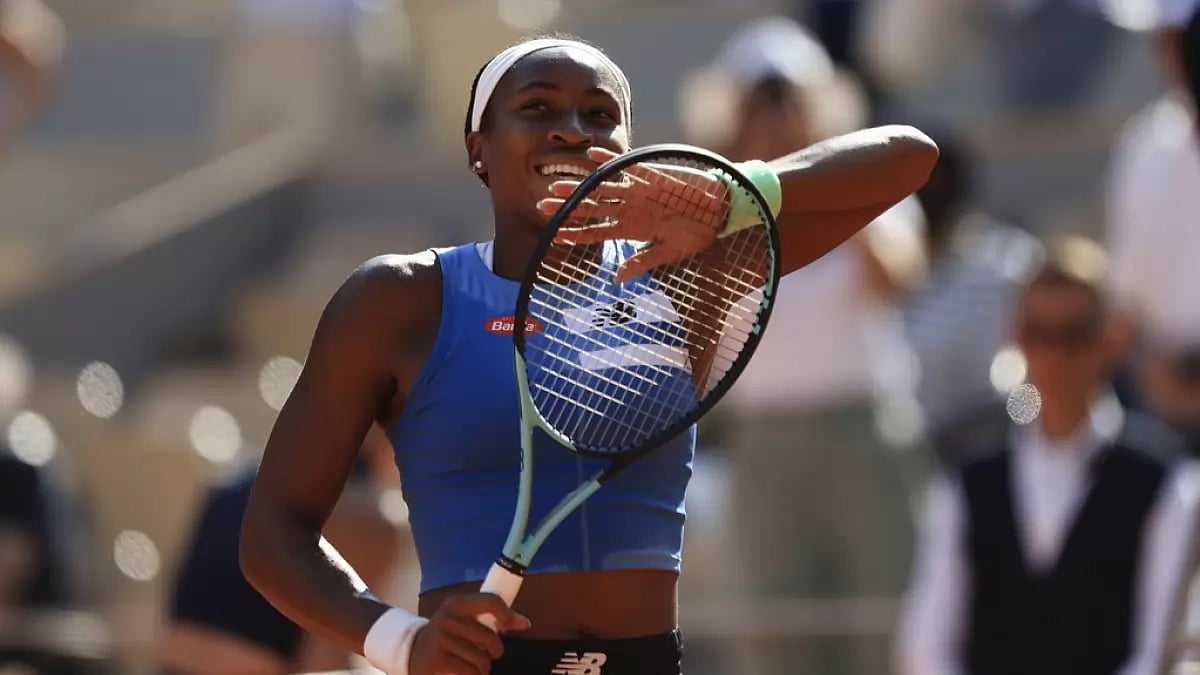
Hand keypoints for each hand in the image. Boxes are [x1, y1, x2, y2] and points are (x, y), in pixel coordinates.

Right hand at [408, 593, 529, 674]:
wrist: (412, 652)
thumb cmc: (447, 635)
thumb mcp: (462, 619)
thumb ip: (491, 618)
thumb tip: (524, 623)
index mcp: (455, 604)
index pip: (490, 601)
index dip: (508, 615)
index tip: (515, 626)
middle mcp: (446, 619)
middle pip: (489, 637)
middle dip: (495, 650)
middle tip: (491, 653)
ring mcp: (440, 640)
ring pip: (481, 659)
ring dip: (484, 667)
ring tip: (475, 664)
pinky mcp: (437, 661)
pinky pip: (470, 672)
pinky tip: (466, 672)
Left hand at [539, 147, 729, 281]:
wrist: (720, 209)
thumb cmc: (697, 232)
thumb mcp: (670, 252)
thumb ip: (643, 261)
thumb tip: (617, 279)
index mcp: (631, 229)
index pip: (596, 232)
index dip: (575, 234)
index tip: (554, 236)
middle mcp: (629, 209)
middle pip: (591, 208)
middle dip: (567, 209)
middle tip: (543, 208)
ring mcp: (637, 191)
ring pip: (600, 188)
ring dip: (578, 186)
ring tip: (555, 185)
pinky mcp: (649, 175)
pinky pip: (625, 167)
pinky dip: (609, 161)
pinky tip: (592, 156)